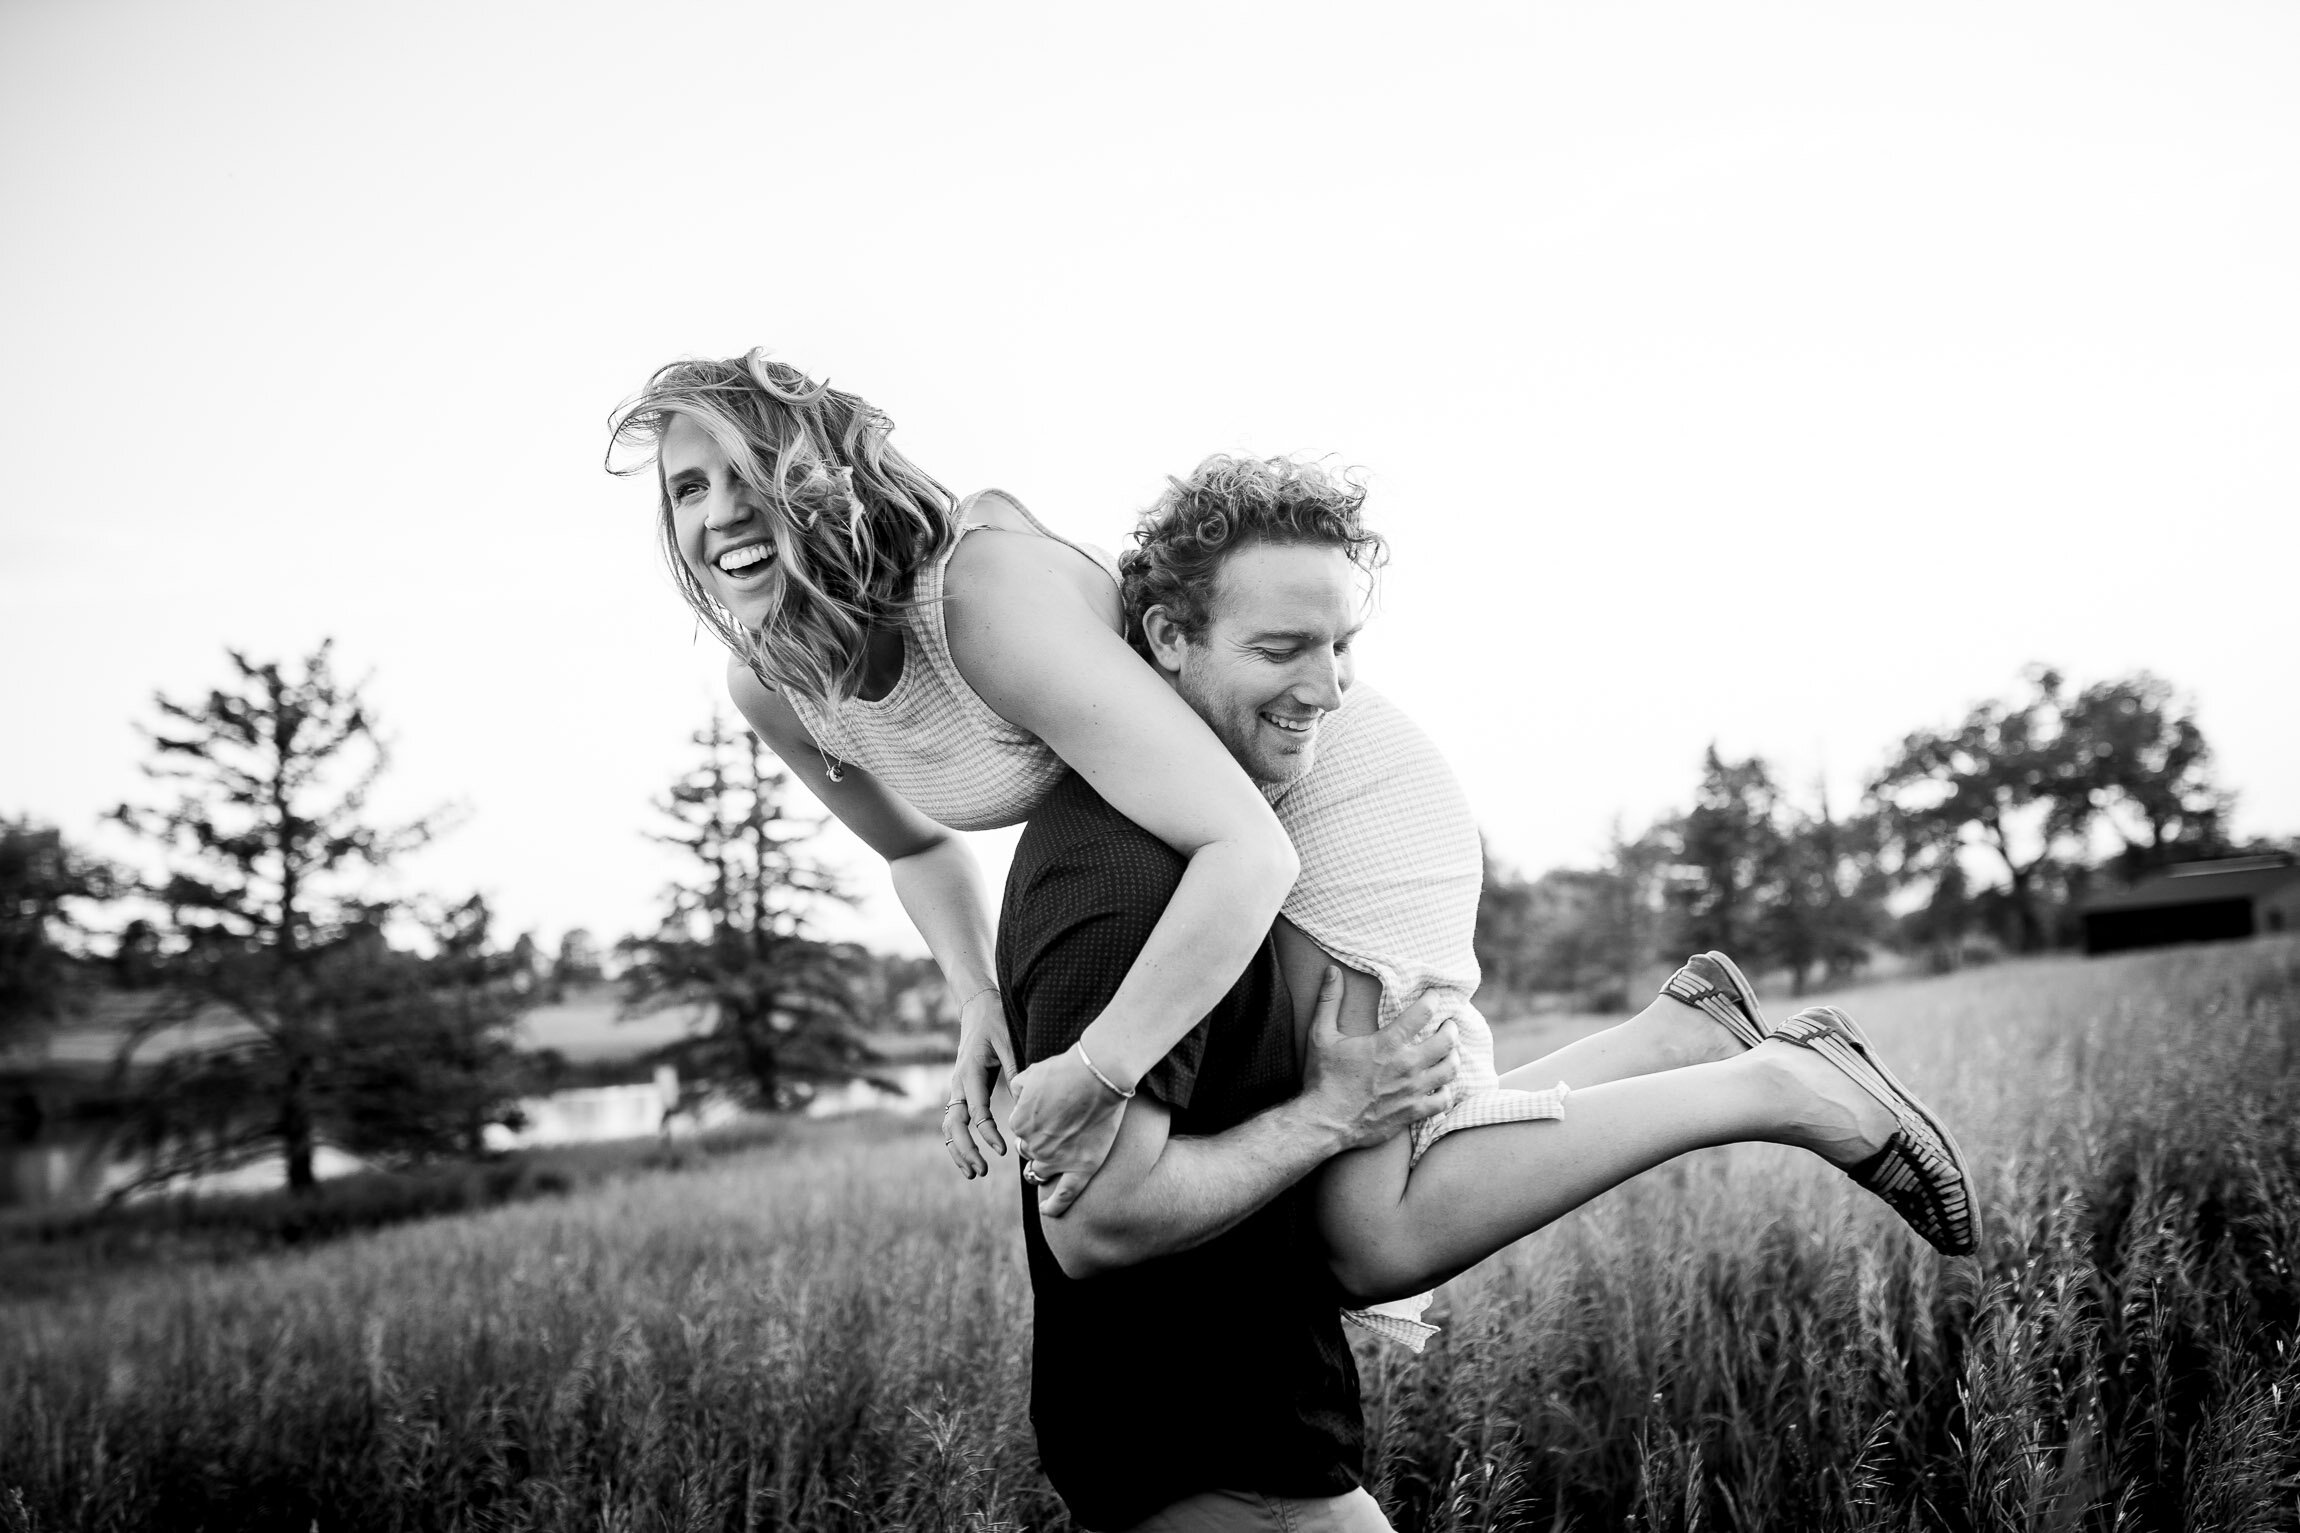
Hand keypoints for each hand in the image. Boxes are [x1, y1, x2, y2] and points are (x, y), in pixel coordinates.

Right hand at [942, 988, 1016, 1177]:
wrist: (978, 1007)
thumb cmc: (996, 1022)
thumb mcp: (1010, 1042)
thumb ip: (1016, 1071)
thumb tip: (1026, 1102)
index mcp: (969, 1073)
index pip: (976, 1112)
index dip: (988, 1134)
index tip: (1003, 1150)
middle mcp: (958, 1084)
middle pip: (953, 1125)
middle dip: (965, 1151)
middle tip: (981, 1172)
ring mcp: (956, 1088)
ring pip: (949, 1126)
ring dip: (958, 1151)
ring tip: (973, 1173)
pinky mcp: (961, 1091)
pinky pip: (954, 1120)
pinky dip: (959, 1140)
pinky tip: (969, 1157)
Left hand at [1008, 1044, 1128, 1217]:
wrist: (1098, 1075)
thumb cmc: (1066, 1069)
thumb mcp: (1032, 1072)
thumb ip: (1018, 1087)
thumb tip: (1017, 1096)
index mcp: (1019, 1123)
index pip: (1019, 1130)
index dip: (1032, 1122)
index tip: (1046, 1114)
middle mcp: (1034, 1145)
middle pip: (1029, 1151)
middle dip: (1037, 1144)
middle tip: (1054, 1133)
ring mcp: (1057, 1160)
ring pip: (1041, 1172)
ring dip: (1042, 1169)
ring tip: (1049, 1167)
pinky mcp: (1082, 1168)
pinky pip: (1064, 1195)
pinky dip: (1054, 1206)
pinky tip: (1048, 1212)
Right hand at [1300, 971, 1458, 1150]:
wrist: (1325, 1122)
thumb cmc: (1322, 1078)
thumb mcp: (1320, 1035)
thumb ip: (1328, 1000)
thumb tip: (1331, 970)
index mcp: (1387, 1044)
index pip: (1422, 1013)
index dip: (1433, 1000)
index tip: (1435, 996)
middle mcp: (1406, 1066)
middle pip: (1446, 1041)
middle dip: (1451, 1028)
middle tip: (1448, 1024)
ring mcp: (1412, 1091)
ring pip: (1449, 1069)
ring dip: (1453, 1057)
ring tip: (1449, 1052)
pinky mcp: (1413, 1112)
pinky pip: (1444, 1100)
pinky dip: (1447, 1091)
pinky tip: (1442, 1085)